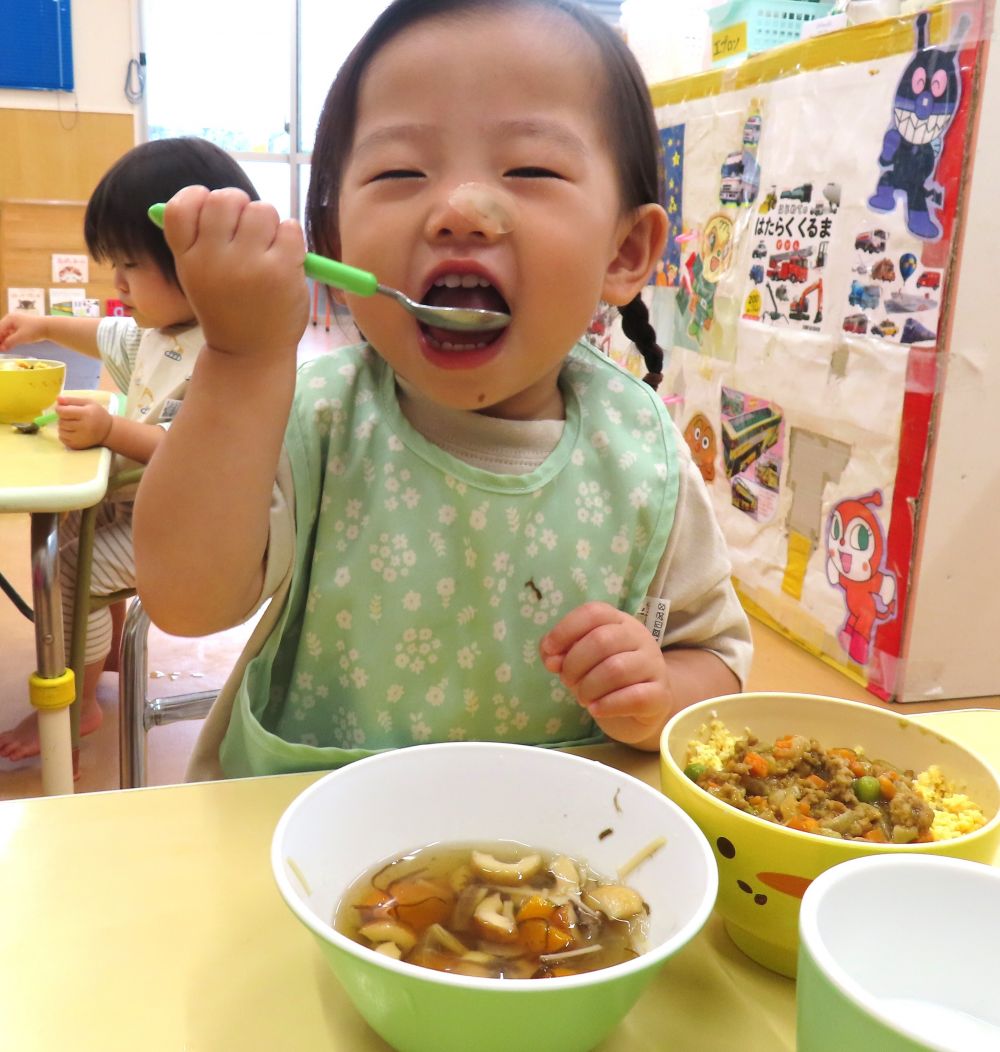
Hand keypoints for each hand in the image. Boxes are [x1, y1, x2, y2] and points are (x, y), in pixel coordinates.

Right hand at [0, 312, 47, 351]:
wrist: (49, 327)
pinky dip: (10, 339)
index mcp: (9, 318)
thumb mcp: (21, 337)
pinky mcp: (21, 327)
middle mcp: (11, 319)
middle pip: (1, 330)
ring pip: (6, 332)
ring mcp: (16, 323)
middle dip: (0, 340)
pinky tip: (8, 346)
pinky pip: (12, 333)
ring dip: (4, 340)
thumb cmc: (35, 330)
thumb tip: (1, 348)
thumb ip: (10, 342)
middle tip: (0, 349)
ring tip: (2, 349)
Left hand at [56, 396, 112, 449]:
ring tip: (73, 424)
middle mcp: (83, 427)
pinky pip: (62, 439)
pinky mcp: (77, 445)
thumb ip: (72, 400)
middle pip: (61, 422)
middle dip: (63, 418)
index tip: (63, 408)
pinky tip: (73, 432)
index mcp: (86, 414)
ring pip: (60, 431)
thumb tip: (57, 399)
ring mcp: (80, 438)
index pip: (63, 412)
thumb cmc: (97, 414)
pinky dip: (64, 434)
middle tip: (72, 417)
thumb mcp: (88, 403)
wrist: (108, 431)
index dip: (60, 409)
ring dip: (63, 427)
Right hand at [161, 185, 309, 359]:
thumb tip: (203, 196)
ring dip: (268, 222)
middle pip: (225, 198)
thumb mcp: (197, 277)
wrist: (250, 354)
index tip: (210, 213)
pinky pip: (290, 227)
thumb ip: (199, 241)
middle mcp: (213, 258)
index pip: (180, 206)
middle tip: (247, 232)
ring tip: (267, 248)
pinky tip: (285, 257)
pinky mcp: (281, 270)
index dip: (196, 197)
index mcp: (187, 258)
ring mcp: (248, 264)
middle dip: (240, 206)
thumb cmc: (227, 310)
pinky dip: (290, 236)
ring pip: (262, 209)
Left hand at [540, 601, 671, 745]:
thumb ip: (562, 654)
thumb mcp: (580, 660)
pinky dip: (608, 705)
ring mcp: (653, 664)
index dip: (565, 630)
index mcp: (618, 621)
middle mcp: (639, 637)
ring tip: (582, 698)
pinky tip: (596, 709)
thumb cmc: (605, 676)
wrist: (643, 705)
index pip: (593, 613)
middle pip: (601, 640)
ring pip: (616, 669)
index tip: (549, 652)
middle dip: (574, 664)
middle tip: (567, 681)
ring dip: (589, 687)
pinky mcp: (661, 694)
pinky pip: (635, 696)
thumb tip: (551, 659)